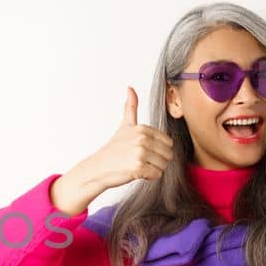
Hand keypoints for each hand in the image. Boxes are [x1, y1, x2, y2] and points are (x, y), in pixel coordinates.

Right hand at [49, 86, 175, 215]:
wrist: (98, 168)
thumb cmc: (114, 149)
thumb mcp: (124, 126)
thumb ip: (130, 107)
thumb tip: (130, 87)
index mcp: (142, 129)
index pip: (168, 143)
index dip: (157, 150)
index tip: (142, 151)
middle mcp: (142, 139)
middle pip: (168, 155)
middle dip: (157, 161)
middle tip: (140, 160)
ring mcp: (140, 153)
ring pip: (163, 166)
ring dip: (153, 169)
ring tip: (137, 166)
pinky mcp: (138, 167)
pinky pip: (156, 175)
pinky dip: (148, 177)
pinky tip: (136, 173)